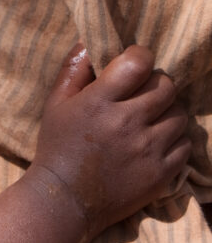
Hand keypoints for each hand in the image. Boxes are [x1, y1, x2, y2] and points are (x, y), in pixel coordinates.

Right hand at [30, 44, 190, 233]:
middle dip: (157, 83)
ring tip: (152, 118)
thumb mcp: (56, 104)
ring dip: (168, 112)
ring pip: (179, 115)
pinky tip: (157, 141)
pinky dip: (175, 140)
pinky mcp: (160, 174)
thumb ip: (74, 70)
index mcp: (100, 102)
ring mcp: (147, 150)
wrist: (65, 200)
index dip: (141, 57)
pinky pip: (185, 145)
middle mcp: (127, 123)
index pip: (138, 63)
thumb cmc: (58, 147)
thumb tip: (89, 42)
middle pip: (166, 86)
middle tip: (144, 93)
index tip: (135, 64)